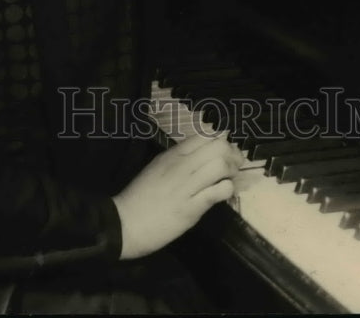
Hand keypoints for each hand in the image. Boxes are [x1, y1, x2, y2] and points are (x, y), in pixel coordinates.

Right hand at [112, 131, 243, 259]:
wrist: (124, 223)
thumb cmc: (140, 197)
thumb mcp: (157, 168)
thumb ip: (178, 159)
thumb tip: (202, 154)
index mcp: (172, 155)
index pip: (203, 136)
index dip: (221, 141)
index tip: (226, 151)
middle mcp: (181, 166)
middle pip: (218, 147)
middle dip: (233, 155)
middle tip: (235, 165)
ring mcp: (186, 187)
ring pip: (220, 166)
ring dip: (232, 172)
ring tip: (230, 179)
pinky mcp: (191, 208)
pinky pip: (217, 192)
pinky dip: (226, 190)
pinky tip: (223, 194)